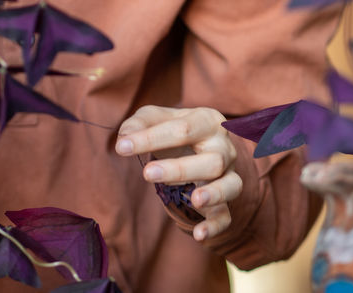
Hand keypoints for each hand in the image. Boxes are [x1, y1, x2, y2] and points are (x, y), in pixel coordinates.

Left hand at [115, 105, 239, 241]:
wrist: (198, 146)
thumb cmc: (173, 129)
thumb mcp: (155, 118)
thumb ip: (139, 123)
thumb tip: (125, 137)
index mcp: (207, 121)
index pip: (183, 129)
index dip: (152, 138)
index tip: (122, 147)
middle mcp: (224, 148)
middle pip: (212, 160)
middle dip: (180, 169)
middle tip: (147, 174)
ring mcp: (229, 174)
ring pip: (230, 186)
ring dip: (213, 194)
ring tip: (194, 200)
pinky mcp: (226, 201)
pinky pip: (226, 216)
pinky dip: (215, 226)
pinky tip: (199, 235)